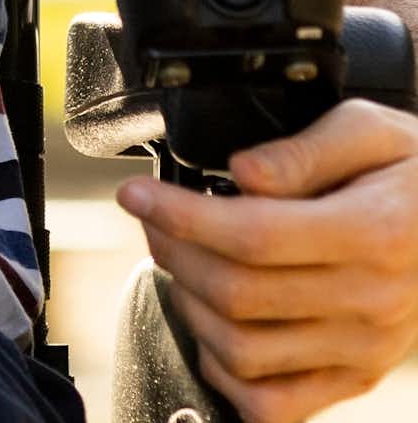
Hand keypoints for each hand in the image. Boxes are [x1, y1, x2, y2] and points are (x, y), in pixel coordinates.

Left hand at [119, 102, 417, 421]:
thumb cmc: (414, 174)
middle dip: (173, 251)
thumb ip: (306, 149)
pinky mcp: (357, 376)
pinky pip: (277, 404)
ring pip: (246, 352)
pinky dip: (227, 376)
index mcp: (372, 235)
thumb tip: (243, 171)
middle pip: (238, 294)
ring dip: (190, 307)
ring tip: (179, 262)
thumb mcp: (373, 129)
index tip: (135, 194)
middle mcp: (369, 301)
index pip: (254, 236)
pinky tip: (210, 330)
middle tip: (152, 218)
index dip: (181, 216)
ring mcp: (363, 348)